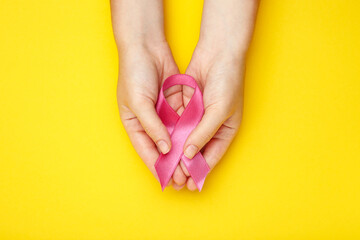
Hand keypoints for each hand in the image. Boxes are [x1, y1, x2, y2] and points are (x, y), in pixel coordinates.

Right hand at [117, 42, 191, 189]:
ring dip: (182, 151)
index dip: (158, 167)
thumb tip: (165, 149)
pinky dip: (188, 134)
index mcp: (134, 124)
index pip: (147, 152)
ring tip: (192, 166)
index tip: (170, 181)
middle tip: (185, 178)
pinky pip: (182, 123)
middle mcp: (148, 122)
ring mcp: (162, 114)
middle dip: (173, 164)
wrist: (145, 46)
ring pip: (174, 138)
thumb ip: (152, 127)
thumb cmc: (134, 74)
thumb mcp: (139, 103)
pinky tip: (198, 144)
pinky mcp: (173, 104)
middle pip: (162, 149)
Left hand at [181, 0, 257, 190]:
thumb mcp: (219, 111)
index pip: (211, 157)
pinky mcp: (187, 106)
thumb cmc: (227, 82)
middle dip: (185, 165)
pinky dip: (172, 134)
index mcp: (225, 130)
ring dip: (176, 151)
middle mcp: (211, 126)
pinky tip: (162, 144)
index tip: (188, 184)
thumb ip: (203, 134)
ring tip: (165, 166)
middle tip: (173, 179)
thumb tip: (189, 155)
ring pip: (185, 139)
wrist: (219, 52)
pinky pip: (178, 124)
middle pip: (196, 151)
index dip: (199, 171)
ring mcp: (199, 116)